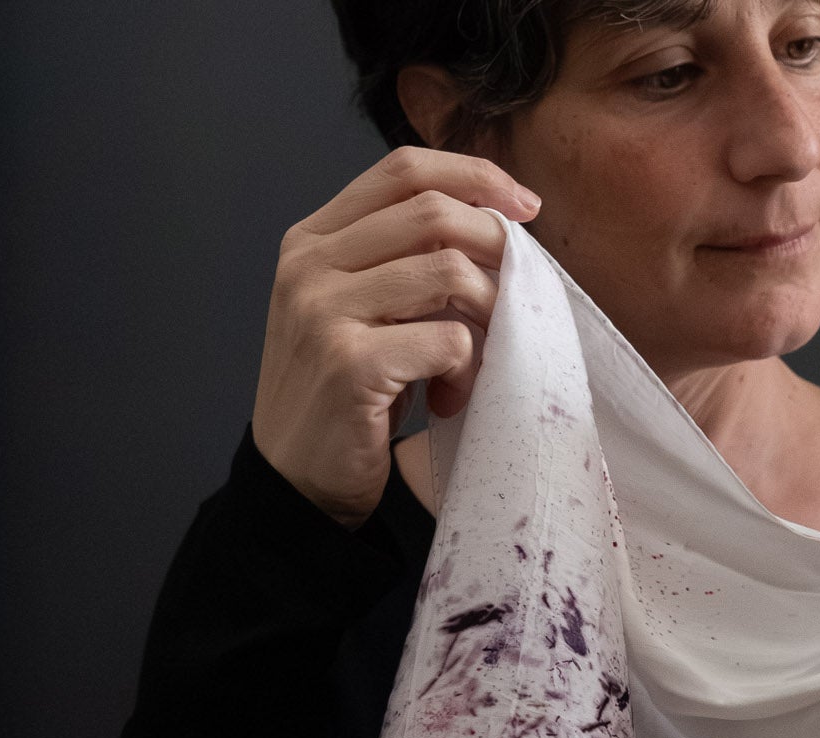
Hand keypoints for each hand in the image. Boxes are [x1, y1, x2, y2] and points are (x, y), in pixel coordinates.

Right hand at [251, 147, 541, 530]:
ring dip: (488, 317)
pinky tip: (453, 400)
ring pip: (449, 272)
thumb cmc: (342, 402)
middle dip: (497, 248)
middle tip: (520, 295)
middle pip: (433, 213)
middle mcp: (310, 265)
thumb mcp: (358, 315)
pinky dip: (470, 370)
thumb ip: (400, 267)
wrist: (295, 485)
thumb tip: (496, 233)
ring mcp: (324, 311)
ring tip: (478, 362)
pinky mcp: (350, 364)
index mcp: (312, 240)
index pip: (402, 170)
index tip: (524, 208)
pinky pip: (448, 340)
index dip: (474, 177)